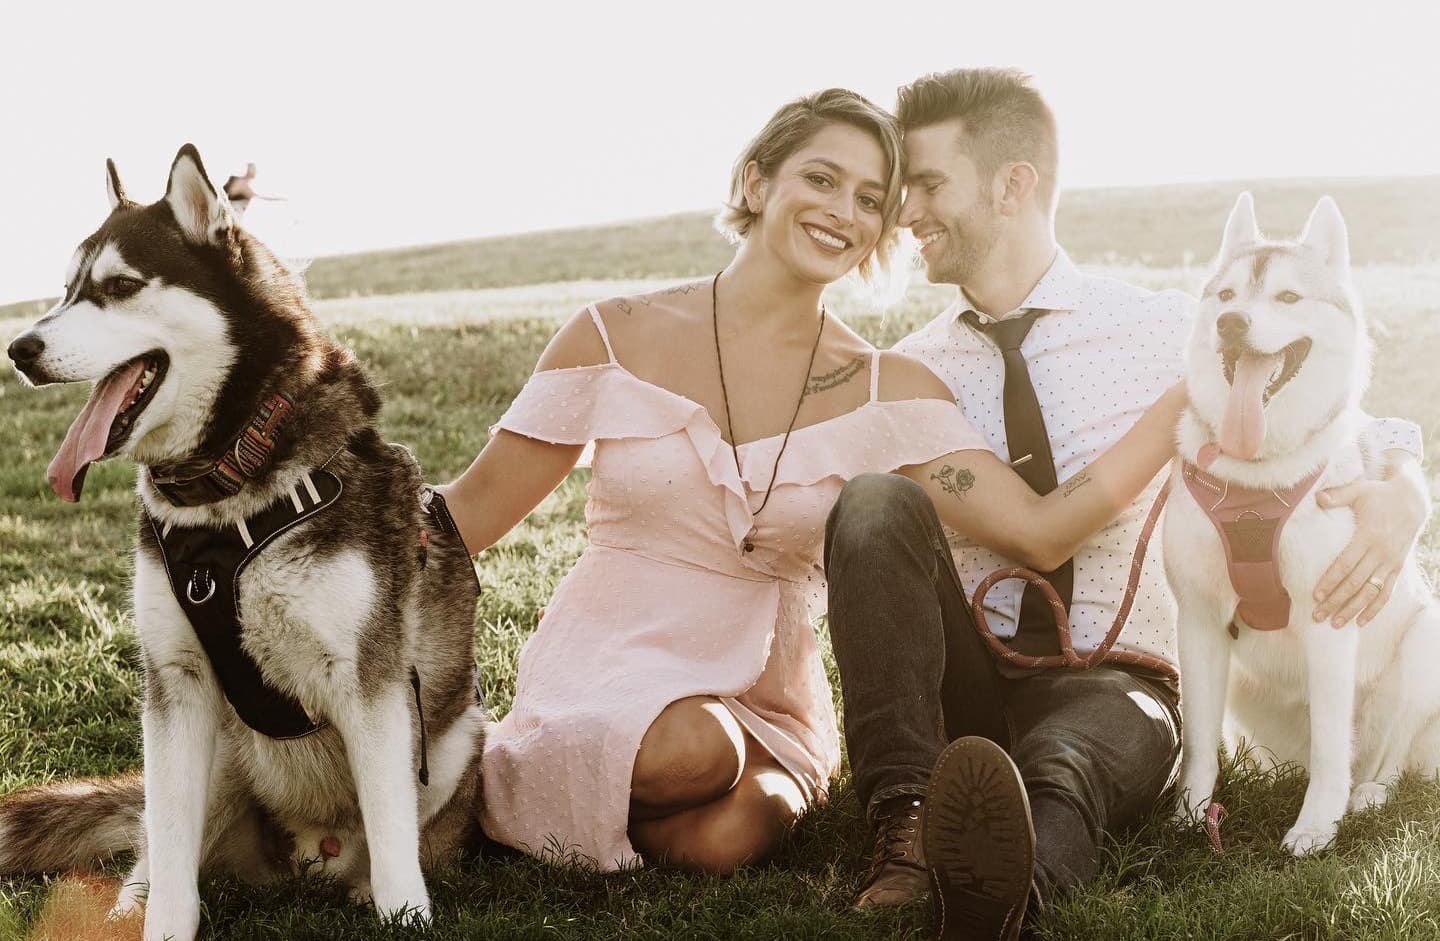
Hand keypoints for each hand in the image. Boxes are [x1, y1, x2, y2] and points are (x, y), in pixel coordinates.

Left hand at [1312, 465, 1428, 626]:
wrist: (1413, 501)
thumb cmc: (1380, 495)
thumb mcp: (1360, 490)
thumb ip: (1338, 496)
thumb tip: (1317, 498)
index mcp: (1369, 536)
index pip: (1346, 564)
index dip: (1331, 581)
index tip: (1315, 595)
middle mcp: (1381, 553)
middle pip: (1356, 583)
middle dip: (1336, 601)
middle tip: (1317, 615)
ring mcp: (1391, 562)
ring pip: (1371, 592)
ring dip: (1353, 609)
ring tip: (1334, 623)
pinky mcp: (1397, 568)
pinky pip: (1387, 592)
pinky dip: (1375, 609)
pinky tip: (1361, 622)